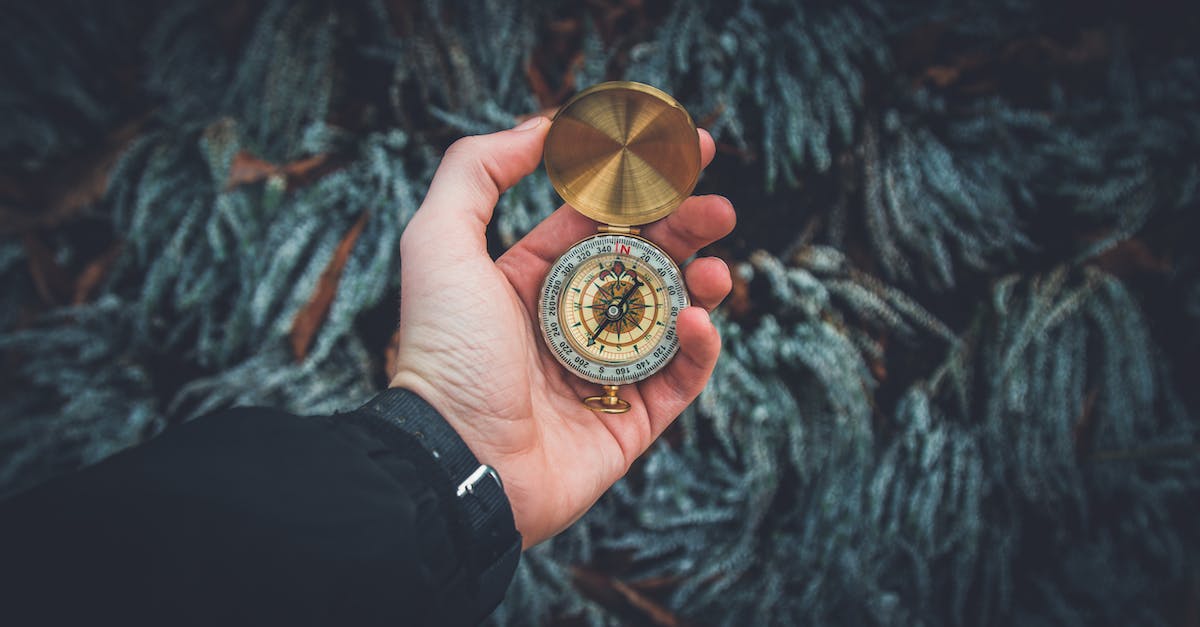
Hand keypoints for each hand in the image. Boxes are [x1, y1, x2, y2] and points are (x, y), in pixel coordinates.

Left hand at [390, 117, 734, 547]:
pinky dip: (698, 349)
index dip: (641, 187)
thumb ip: (478, 172)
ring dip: (700, 287)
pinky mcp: (630, 422)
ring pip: (670, 318)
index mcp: (529, 279)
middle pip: (645, 263)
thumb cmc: (444, 352)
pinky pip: (679, 380)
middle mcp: (569, 322)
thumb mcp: (439, 242)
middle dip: (686, 229)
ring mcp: (603, 372)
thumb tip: (540, 127)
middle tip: (720, 207)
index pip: (598, 222)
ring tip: (715, 271)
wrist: (456, 462)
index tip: (684, 152)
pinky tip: (697, 323)